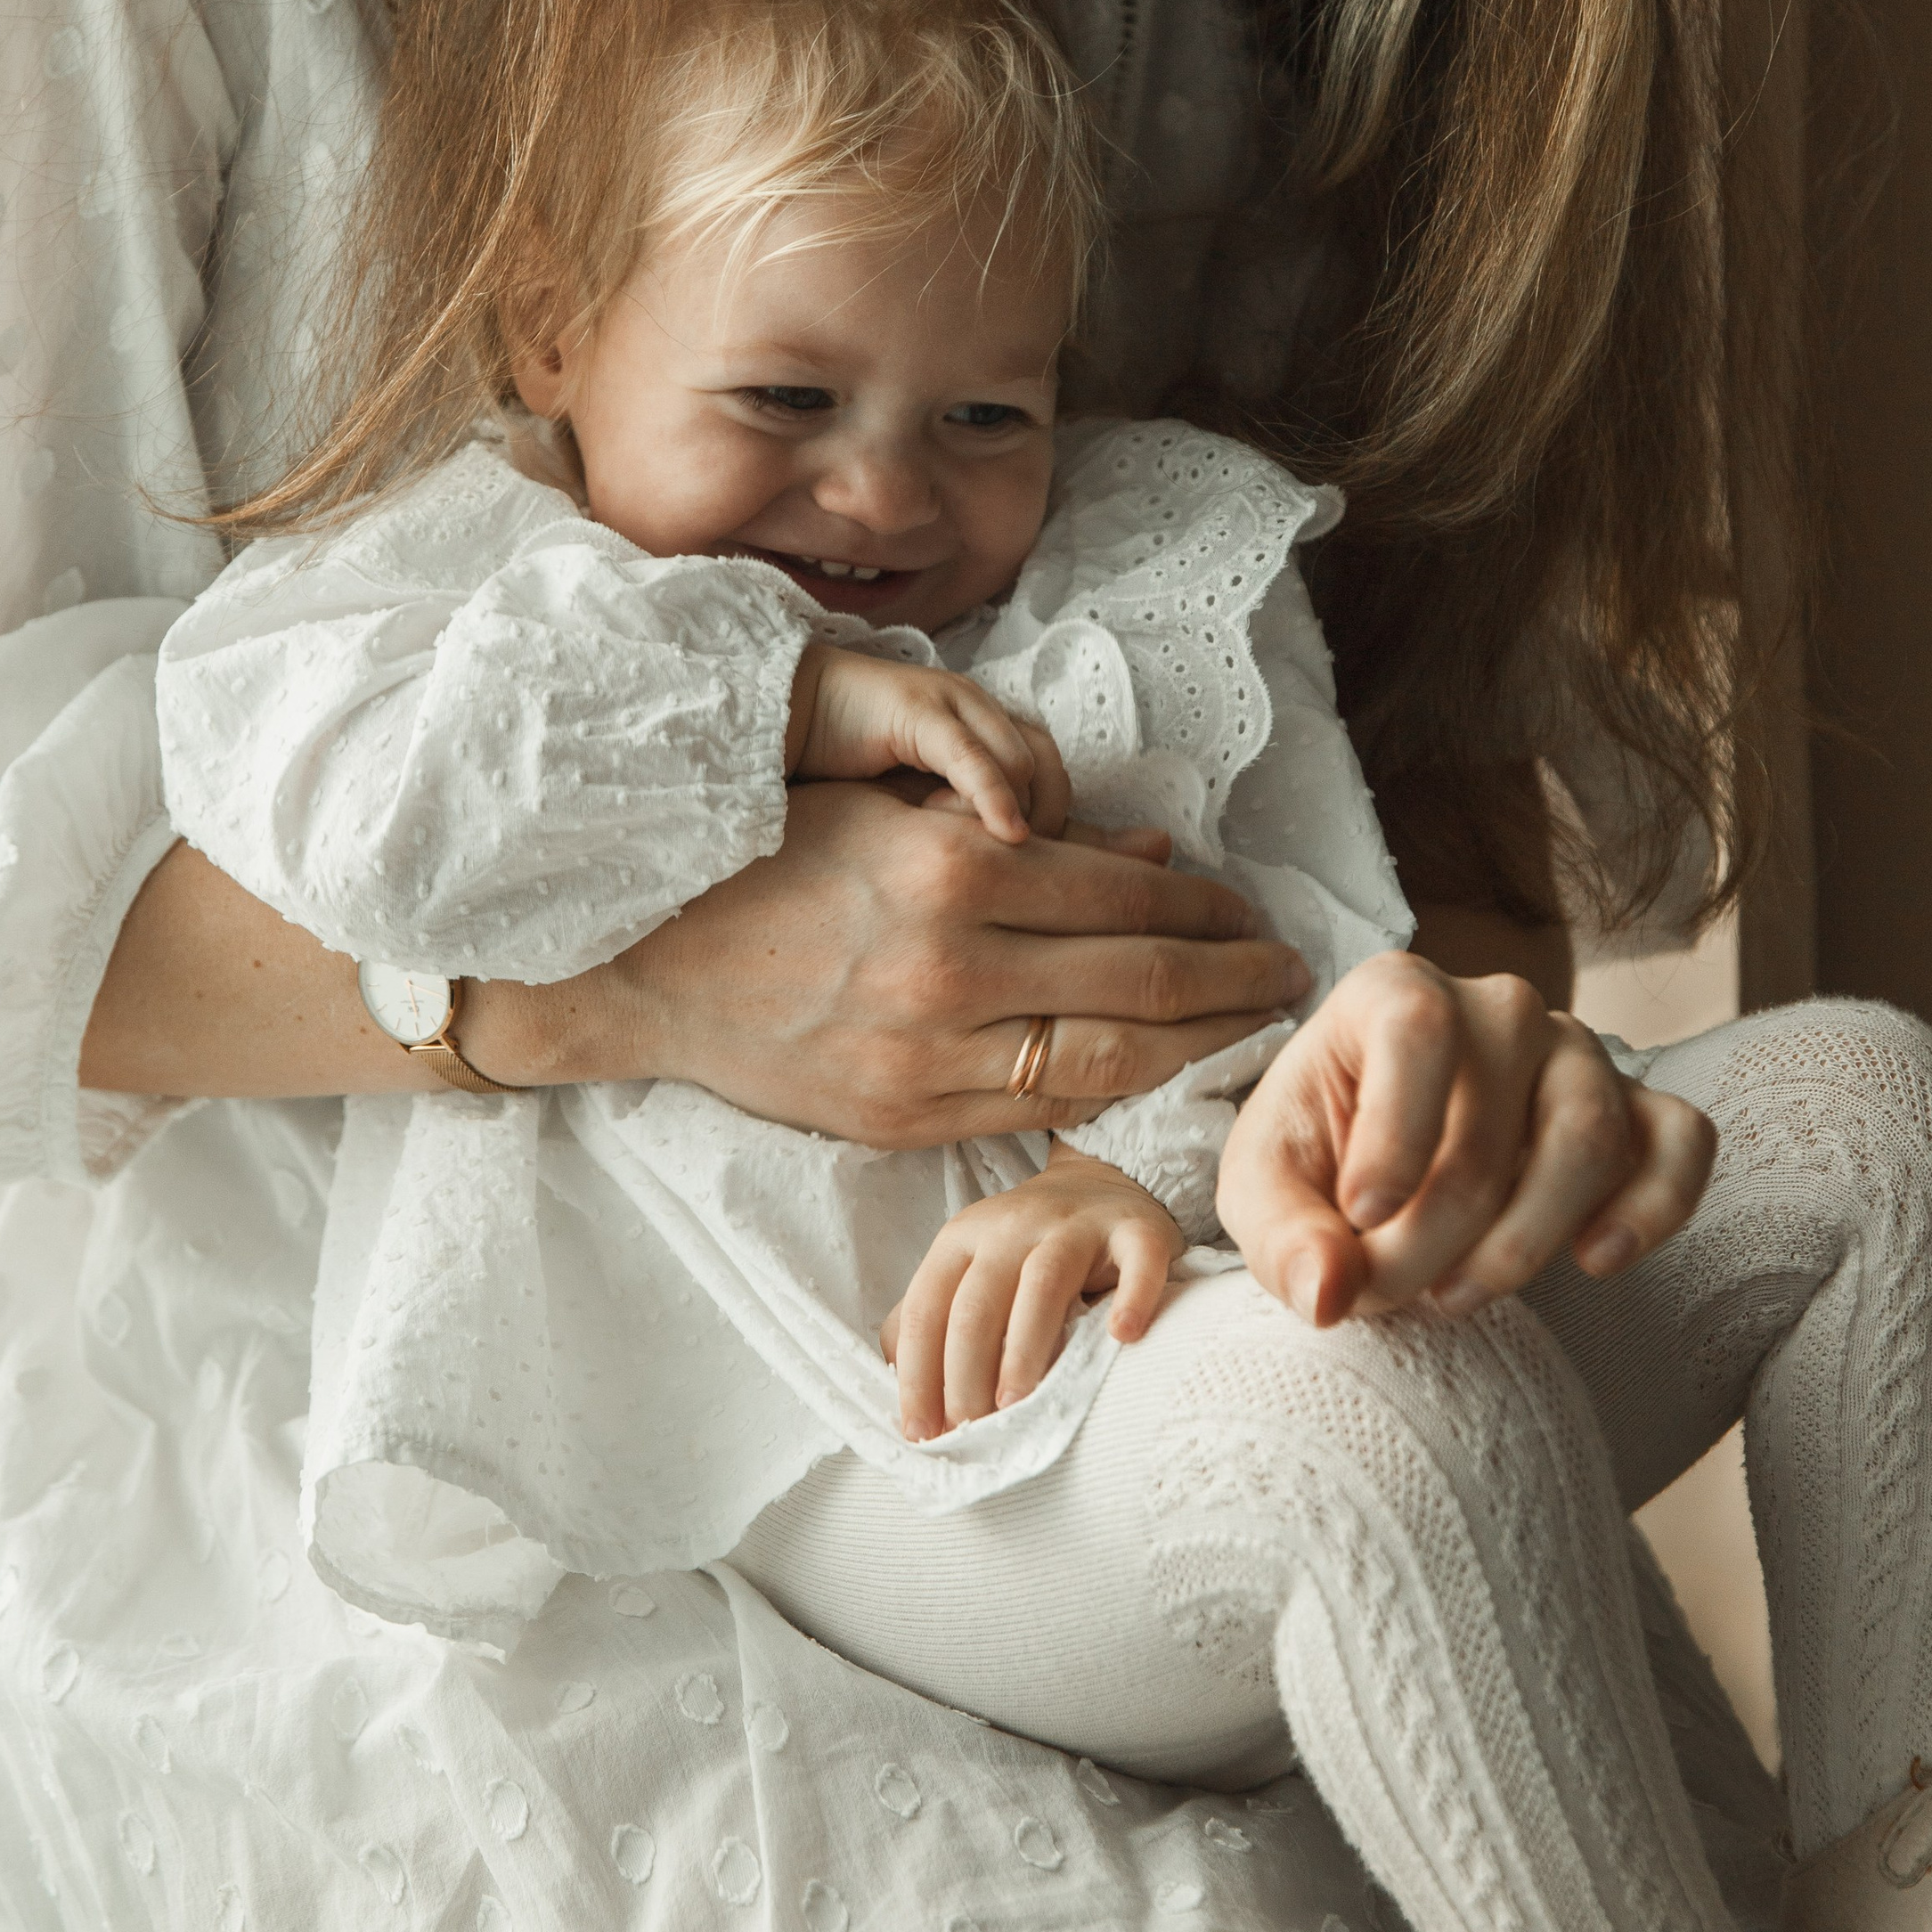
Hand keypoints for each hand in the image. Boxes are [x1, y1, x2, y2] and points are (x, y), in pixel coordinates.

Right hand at [465, 780, 1310, 1143]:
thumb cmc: (764, 857)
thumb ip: (1027, 834)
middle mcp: (953, 972)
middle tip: (1293, 975)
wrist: (638, 958)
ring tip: (1252, 1030)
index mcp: (953, 874)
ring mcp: (928, 1058)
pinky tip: (1156, 1077)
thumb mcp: (893, 811)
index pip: (1127, 896)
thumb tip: (1153, 852)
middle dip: (1234, 981)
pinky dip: (1113, 1095)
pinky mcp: (901, 1120)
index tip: (1258, 910)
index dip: (1210, 908)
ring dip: (1198, 1048)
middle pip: (1142, 984)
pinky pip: (1036, 1112)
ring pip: (1107, 1062)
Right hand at [786, 645, 1070, 843]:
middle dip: (1045, 823)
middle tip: (1013, 870)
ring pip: (1021, 763)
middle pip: (1047, 769)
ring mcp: (952, 704)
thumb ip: (961, 820)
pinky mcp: (919, 710)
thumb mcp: (917, 803)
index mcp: (983, 727)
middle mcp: (977, 709)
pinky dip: (995, 796)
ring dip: (1010, 813)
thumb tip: (1015, 870)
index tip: (1034, 874)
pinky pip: (973, 757)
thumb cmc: (846, 772)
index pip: (1052, 775)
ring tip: (979, 854)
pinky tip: (1005, 834)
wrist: (785, 716)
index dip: (1056, 824)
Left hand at [880, 1147, 1179, 1437]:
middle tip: (971, 1430)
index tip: (922, 1431)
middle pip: (977, 1303)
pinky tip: (1123, 1336)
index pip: (927, 1309)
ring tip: (1017, 1404)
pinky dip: (1132, 1299)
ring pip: (1042, 1284)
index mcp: (962, 1239)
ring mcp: (1075, 1227)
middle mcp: (1012, 1227)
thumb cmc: (1025, 1247)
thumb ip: (928, 1316)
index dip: (918, 1374)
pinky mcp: (1136, 1231)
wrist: (1103, 1183)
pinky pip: (1137, 1263)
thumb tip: (897, 1381)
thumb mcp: (967, 1269)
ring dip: (1025, 1349)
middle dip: (965, 1374)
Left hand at [1215, 951, 1714, 1325]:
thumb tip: (1328, 1294)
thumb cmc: (1320, 1164)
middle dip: (1434, 1237)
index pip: (1418, 1033)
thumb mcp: (1264, 1196)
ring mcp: (1578, 1055)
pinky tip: (1595, 1259)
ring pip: (1588, 1138)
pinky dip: (1653, 1205)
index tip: (1362, 1221)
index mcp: (1397, 992)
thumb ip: (1284, 1240)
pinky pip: (1682, 1142)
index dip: (1394, 1136)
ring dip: (1525, 1239)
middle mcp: (1499, 1007)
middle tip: (1388, 1293)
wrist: (1382, 1178)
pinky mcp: (1637, 1110)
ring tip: (1458, 1292)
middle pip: (1491, 1124)